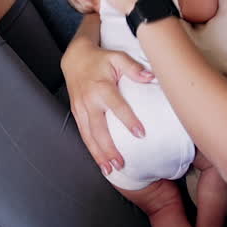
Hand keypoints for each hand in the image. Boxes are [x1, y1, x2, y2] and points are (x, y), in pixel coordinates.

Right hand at [61, 39, 153, 175]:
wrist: (75, 58)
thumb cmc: (100, 59)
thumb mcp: (118, 57)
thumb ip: (134, 68)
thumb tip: (151, 77)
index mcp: (101, 87)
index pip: (117, 107)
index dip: (129, 121)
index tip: (141, 134)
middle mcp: (89, 101)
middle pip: (99, 129)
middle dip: (109, 149)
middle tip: (121, 163)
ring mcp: (80, 109)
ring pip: (89, 136)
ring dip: (99, 154)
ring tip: (110, 169)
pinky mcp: (77, 114)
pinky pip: (83, 134)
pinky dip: (91, 150)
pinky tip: (100, 161)